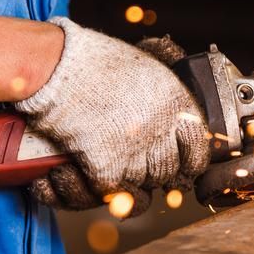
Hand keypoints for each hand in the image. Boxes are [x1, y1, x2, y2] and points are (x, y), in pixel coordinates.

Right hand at [16, 18, 209, 213]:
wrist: (55, 66)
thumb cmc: (95, 62)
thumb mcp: (146, 66)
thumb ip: (167, 94)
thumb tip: (183, 119)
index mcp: (177, 102)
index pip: (198, 151)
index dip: (187, 163)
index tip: (177, 166)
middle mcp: (162, 128)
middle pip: (167, 173)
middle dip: (150, 172)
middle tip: (129, 161)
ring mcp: (135, 150)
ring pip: (139, 185)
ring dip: (121, 180)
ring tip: (103, 161)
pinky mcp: (107, 166)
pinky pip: (108, 191)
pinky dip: (91, 185)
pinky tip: (78, 169)